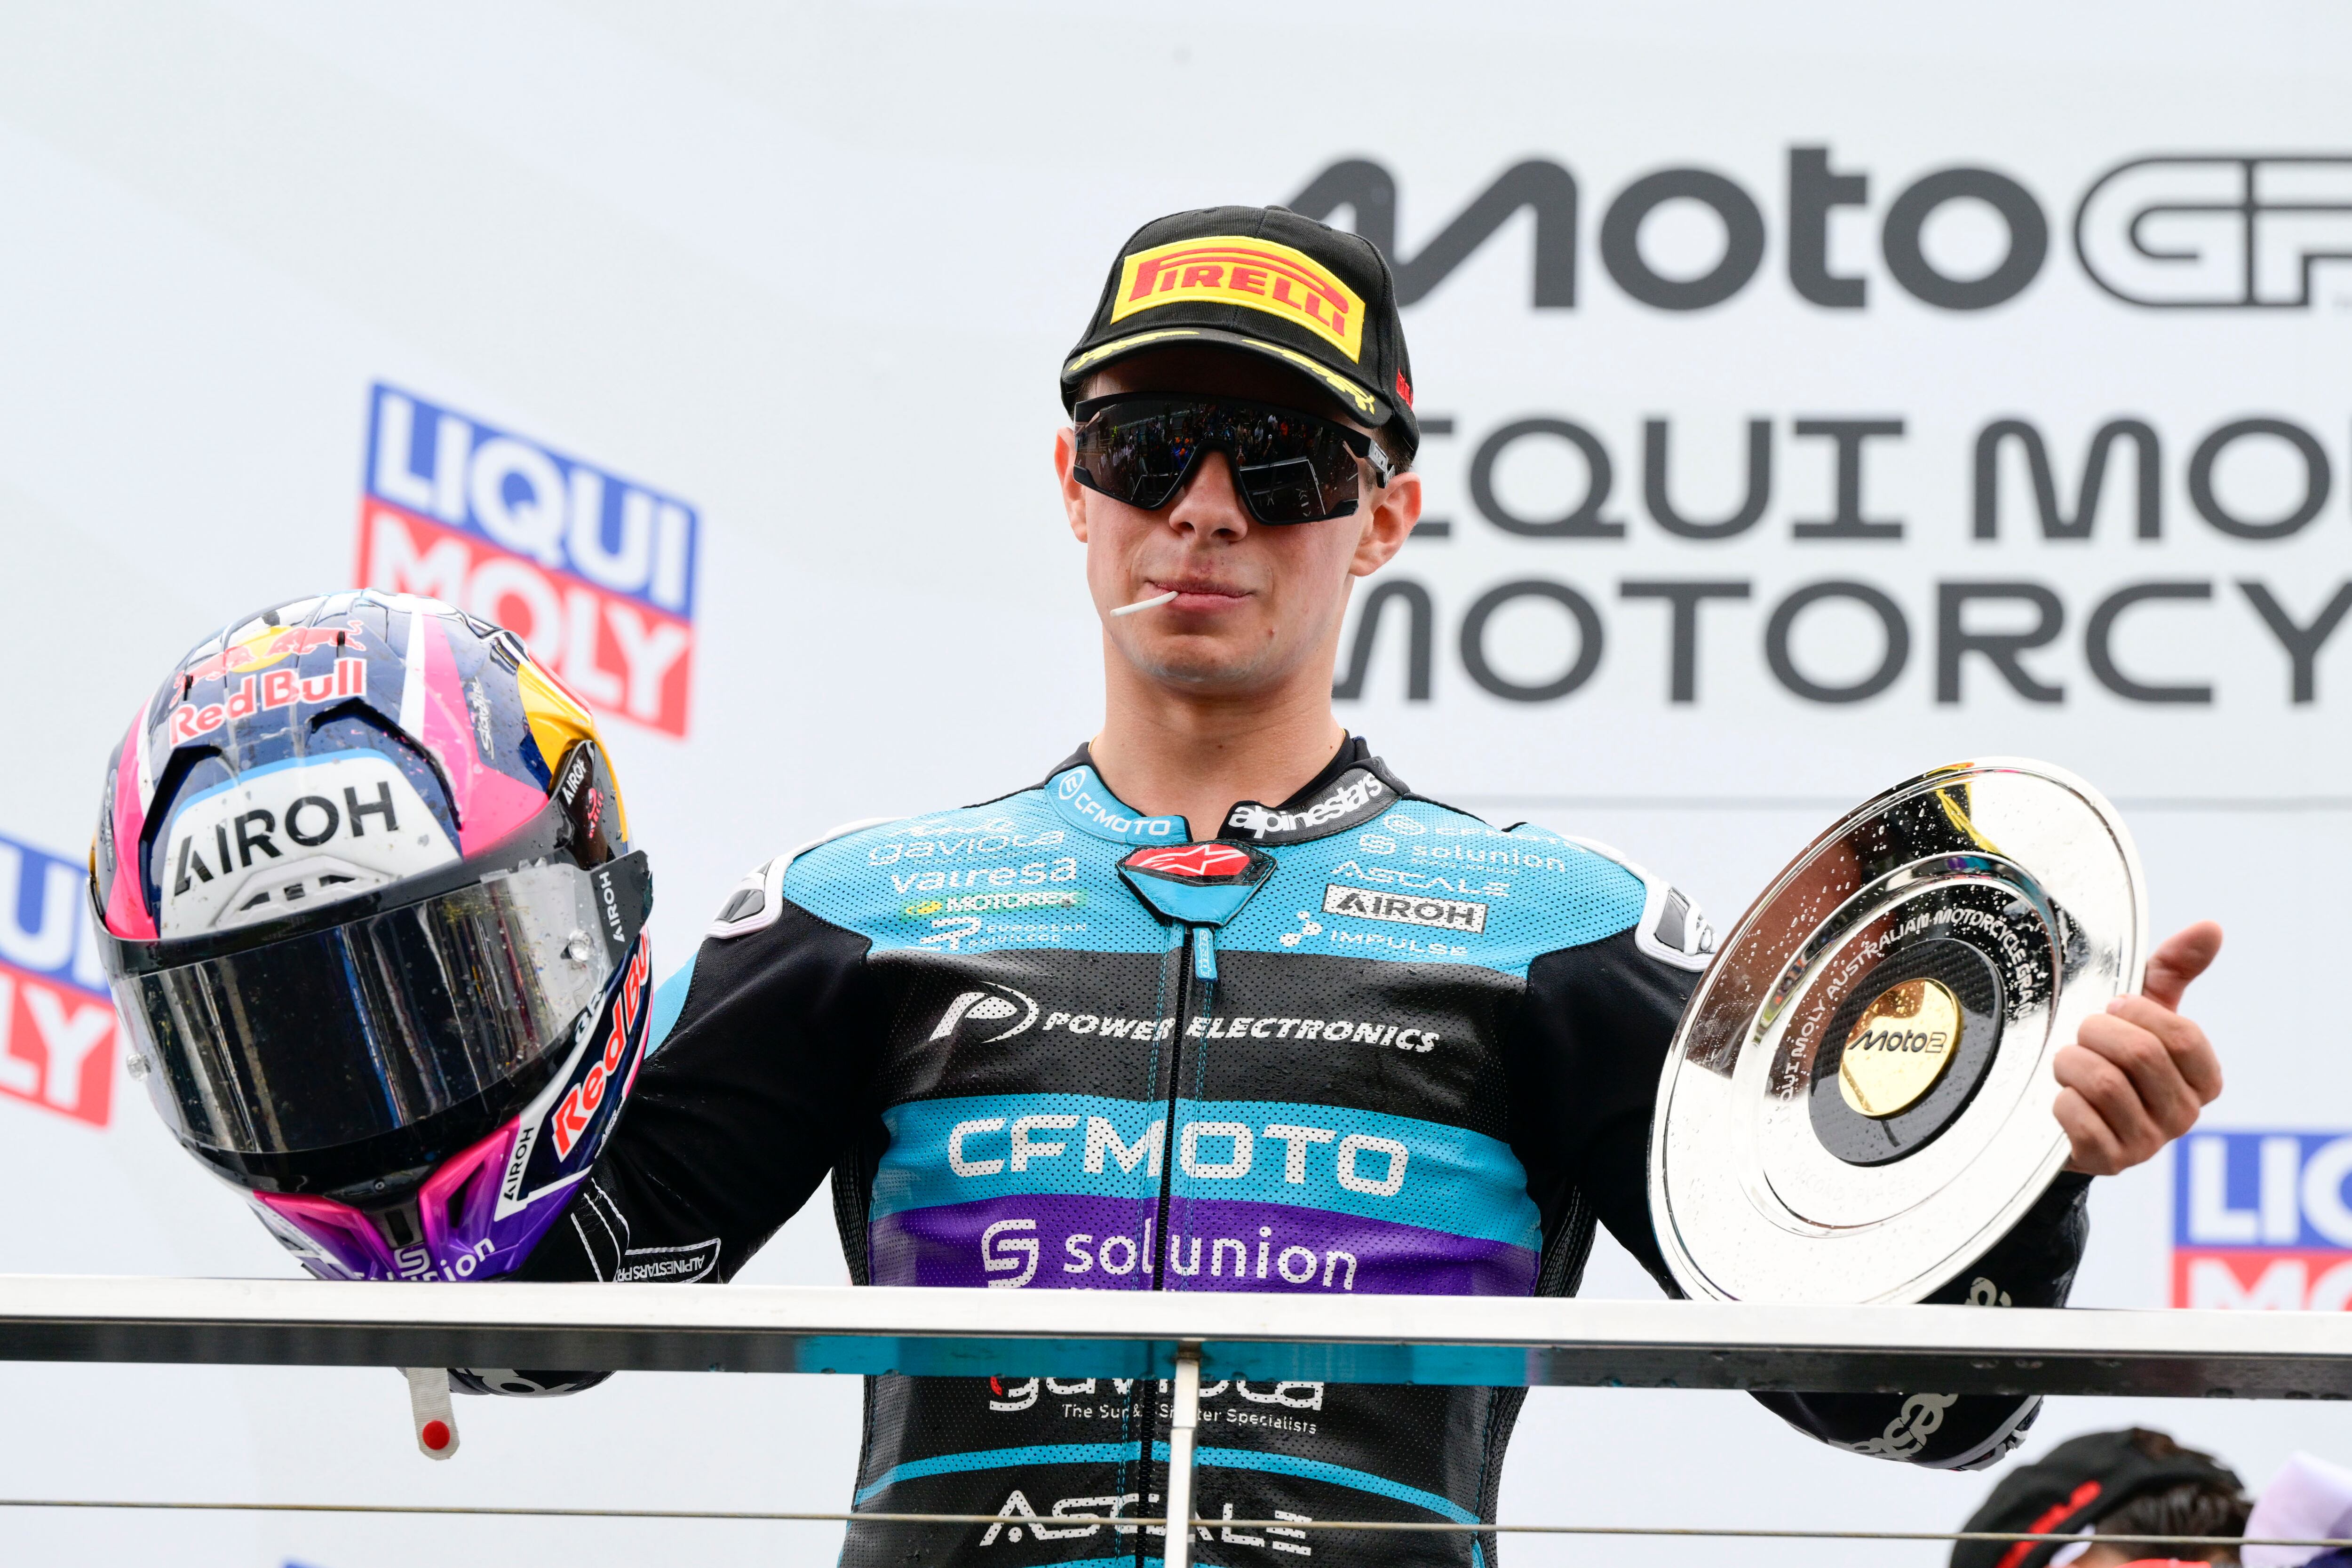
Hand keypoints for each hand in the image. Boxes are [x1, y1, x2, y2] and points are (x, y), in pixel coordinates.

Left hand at [2055, 921, 2223, 1175]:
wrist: (2066, 1116)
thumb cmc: (2110, 1054)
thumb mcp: (2141, 1011)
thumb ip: (2173, 969)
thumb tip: (2210, 927)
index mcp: (2202, 1079)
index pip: (2182, 1036)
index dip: (2139, 1014)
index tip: (2114, 1007)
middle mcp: (2184, 1115)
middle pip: (2139, 1055)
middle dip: (2095, 1033)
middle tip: (2082, 1033)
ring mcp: (2149, 1143)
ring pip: (2103, 1084)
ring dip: (2070, 1062)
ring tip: (2068, 1063)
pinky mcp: (2110, 1162)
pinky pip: (2079, 1120)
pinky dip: (2060, 1100)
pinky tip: (2060, 1097)